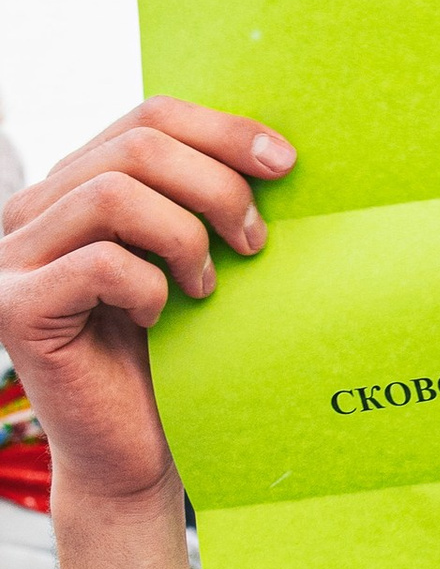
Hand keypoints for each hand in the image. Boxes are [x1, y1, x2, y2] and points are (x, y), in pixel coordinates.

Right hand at [0, 102, 293, 507]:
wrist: (136, 451)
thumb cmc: (174, 354)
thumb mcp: (192, 257)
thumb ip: (200, 198)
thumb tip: (273, 149)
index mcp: (75, 183)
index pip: (148, 117)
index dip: (222, 130)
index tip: (284, 165)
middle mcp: (32, 211)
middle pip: (136, 146)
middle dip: (216, 187)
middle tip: (254, 242)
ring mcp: (13, 258)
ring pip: (113, 193)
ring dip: (184, 236)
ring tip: (206, 285)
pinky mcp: (16, 308)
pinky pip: (99, 264)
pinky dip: (149, 286)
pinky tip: (160, 317)